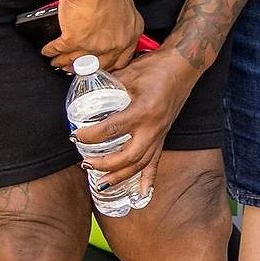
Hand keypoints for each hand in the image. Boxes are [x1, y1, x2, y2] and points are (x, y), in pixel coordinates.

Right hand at [46, 0, 142, 71]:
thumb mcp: (125, 8)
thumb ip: (119, 22)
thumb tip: (108, 27)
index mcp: (131, 33)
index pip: (122, 59)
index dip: (109, 65)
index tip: (100, 66)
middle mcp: (117, 43)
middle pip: (100, 64)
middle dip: (86, 68)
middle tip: (76, 69)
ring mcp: (96, 45)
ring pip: (77, 60)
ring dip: (65, 62)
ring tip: (58, 63)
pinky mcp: (75, 40)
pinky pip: (60, 50)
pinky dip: (51, 51)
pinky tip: (48, 51)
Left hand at [69, 48, 200, 190]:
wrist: (184, 65)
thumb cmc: (155, 67)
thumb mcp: (127, 74)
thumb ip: (106, 87)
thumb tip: (83, 93)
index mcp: (143, 110)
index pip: (112, 129)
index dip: (90, 135)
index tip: (75, 135)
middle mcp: (154, 127)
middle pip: (128, 156)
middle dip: (104, 164)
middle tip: (85, 163)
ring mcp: (161, 133)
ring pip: (141, 164)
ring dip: (120, 176)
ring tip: (101, 182)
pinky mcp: (164, 136)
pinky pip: (156, 162)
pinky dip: (148, 180)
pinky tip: (141, 195)